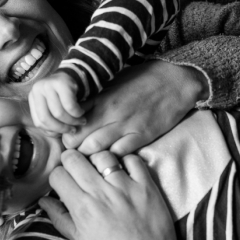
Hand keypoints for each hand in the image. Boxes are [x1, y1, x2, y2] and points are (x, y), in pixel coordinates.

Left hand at [28, 71, 85, 134]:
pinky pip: (69, 106)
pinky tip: (82, 112)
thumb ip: (52, 121)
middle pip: (46, 119)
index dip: (52, 131)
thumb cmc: (65, 96)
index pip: (39, 122)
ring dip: (72, 121)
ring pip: (58, 113)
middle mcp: (37, 90)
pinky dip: (77, 113)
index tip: (64, 133)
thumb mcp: (54, 108)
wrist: (77, 75)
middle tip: (73, 130)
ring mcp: (48, 84)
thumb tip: (54, 135)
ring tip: (81, 121)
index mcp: (33, 98)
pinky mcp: (61, 83)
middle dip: (62, 128)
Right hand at [40, 150, 218, 239]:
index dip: (58, 176)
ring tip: (101, 171)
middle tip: (79, 171)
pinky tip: (124, 173)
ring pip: (102, 154)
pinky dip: (126, 161)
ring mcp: (125, 187)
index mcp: (83, 208)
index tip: (64, 182)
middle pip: (75, 158)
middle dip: (72, 161)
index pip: (58, 174)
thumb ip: (60, 218)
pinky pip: (132, 159)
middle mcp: (102, 194)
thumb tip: (43, 200)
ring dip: (98, 159)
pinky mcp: (147, 185)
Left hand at [62, 60, 207, 155]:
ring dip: (89, 157)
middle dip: (72, 149)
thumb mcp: (114, 82)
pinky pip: (119, 154)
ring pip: (94, 149)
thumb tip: (76, 111)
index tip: (67, 138)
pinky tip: (111, 160)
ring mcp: (125, 125)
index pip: (69, 120)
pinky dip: (112, 159)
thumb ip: (95, 98)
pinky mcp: (141, 136)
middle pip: (77, 138)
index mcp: (100, 98)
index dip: (64, 132)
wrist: (174, 80)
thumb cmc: (143, 79)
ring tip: (91, 160)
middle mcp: (109, 112)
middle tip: (75, 155)